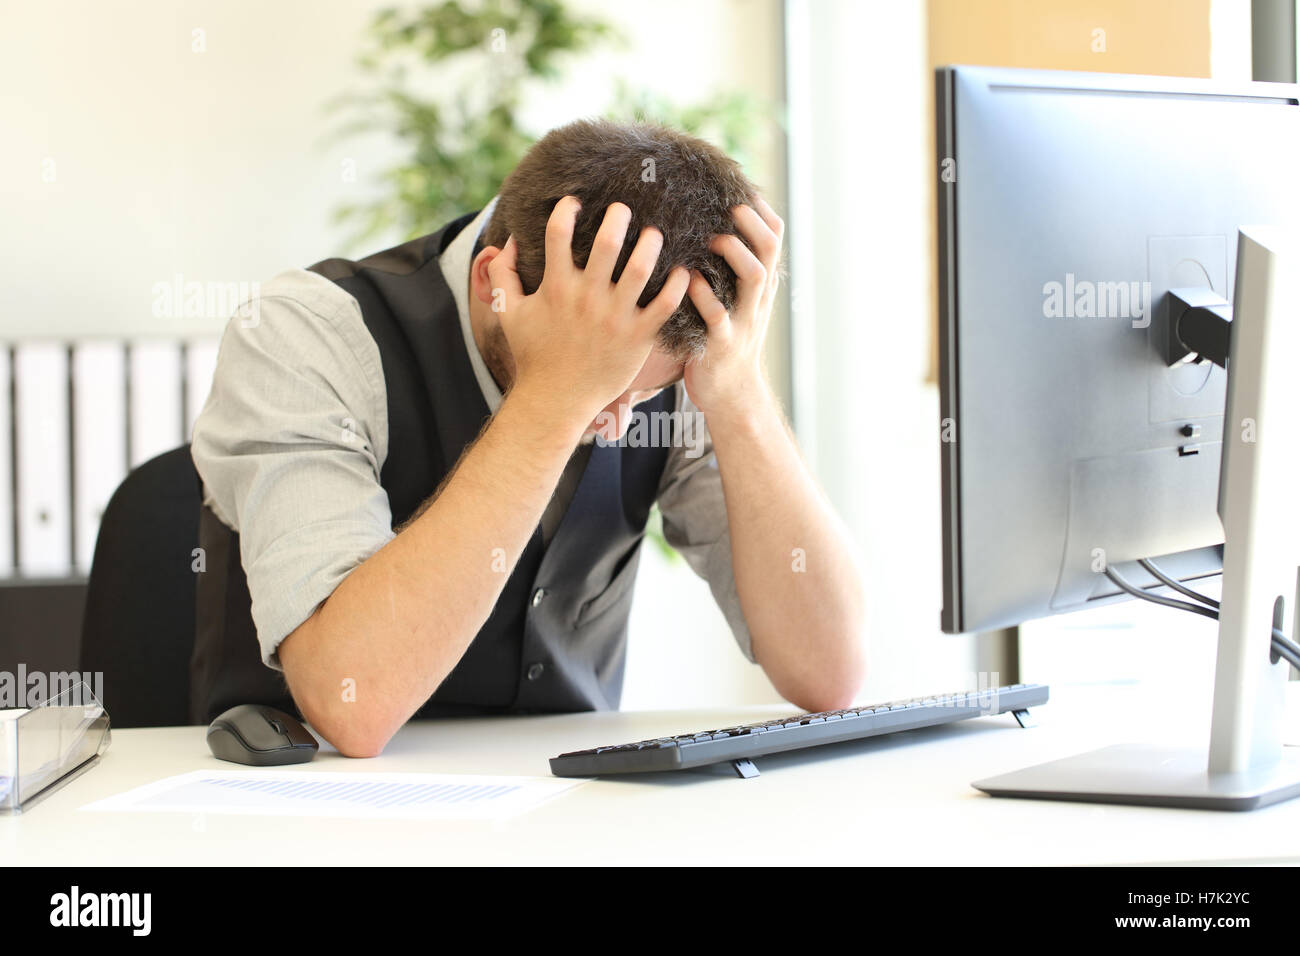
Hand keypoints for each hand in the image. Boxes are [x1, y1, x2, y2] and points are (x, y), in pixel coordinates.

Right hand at [488, 196, 689, 426]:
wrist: (556, 400)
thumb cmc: (533, 355)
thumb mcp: (510, 314)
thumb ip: (503, 277)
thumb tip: (504, 244)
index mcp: (555, 288)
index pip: (558, 234)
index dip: (565, 210)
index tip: (573, 202)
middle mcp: (586, 299)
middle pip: (607, 244)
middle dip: (617, 217)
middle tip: (623, 208)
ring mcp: (614, 318)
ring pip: (640, 270)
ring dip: (650, 245)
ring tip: (653, 234)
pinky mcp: (637, 337)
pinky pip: (664, 305)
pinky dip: (676, 285)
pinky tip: (681, 272)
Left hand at [683, 196, 783, 418]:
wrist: (731, 394)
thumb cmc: (724, 341)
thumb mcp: (736, 304)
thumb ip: (730, 272)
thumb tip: (712, 230)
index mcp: (760, 288)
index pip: (774, 239)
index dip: (762, 212)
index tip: (743, 189)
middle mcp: (758, 300)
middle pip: (769, 251)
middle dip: (753, 225)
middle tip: (731, 206)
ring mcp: (744, 321)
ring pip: (754, 279)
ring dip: (737, 254)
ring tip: (714, 239)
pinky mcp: (723, 344)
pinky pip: (719, 317)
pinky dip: (705, 297)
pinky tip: (689, 281)